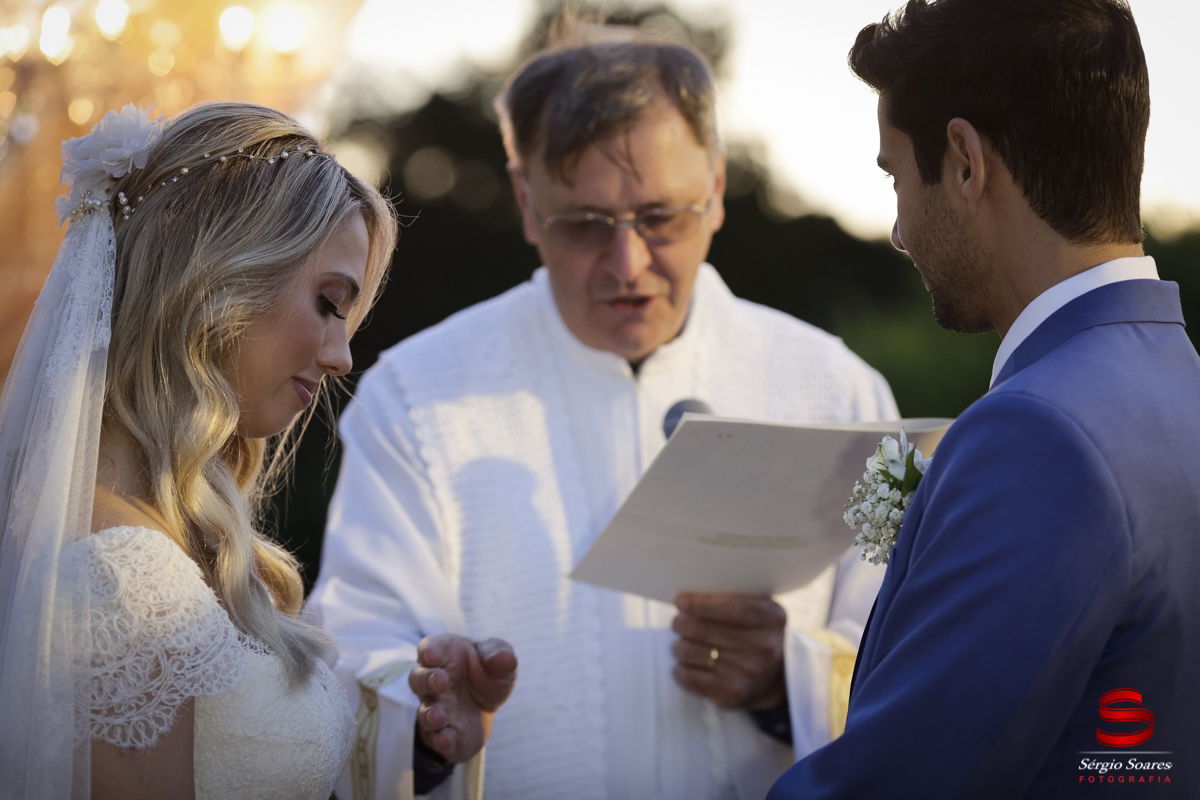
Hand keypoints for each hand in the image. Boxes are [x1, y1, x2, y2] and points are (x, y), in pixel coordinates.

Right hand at [408, 634, 517, 762]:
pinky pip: (437, 739)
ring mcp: (437, 710)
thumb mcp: (497, 658)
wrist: (485, 706)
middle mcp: (434, 683)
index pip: (430, 648)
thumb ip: (499, 654)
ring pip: (424, 712)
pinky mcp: (445, 734)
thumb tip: (504, 658)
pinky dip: (440, 740)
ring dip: (430, 714)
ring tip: (439, 716)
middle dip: (427, 680)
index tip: (431, 655)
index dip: (428, 651)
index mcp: (445, 656)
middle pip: (418, 679)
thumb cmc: (486, 672)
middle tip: (440, 681)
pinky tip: (446, 740)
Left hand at [671, 592, 786, 710]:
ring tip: (683, 643)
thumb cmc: (757, 635)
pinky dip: (680, 669)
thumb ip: (733, 597)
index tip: (680, 601)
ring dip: (679, 645)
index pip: (733, 607)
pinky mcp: (732, 694)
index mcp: (772, 618)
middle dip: (682, 623)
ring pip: (689, 651)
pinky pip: (688, 676)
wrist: (773, 680)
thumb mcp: (759, 611)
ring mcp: (749, 672)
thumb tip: (690, 596)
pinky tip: (685, 665)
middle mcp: (764, 646)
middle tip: (678, 622)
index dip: (701, 603)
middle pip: (703, 628)